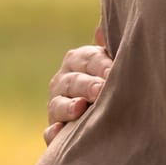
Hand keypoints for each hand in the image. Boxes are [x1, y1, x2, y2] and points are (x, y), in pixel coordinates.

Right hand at [45, 26, 112, 145]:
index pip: (88, 60)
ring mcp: (56, 105)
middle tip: (101, 90)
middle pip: (73, 82)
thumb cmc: (115, 78)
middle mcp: (63, 80)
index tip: (113, 71)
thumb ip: (109, 45)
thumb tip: (100, 30)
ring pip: (58, 105)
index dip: (100, 65)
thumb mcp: (114, 60)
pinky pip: (49, 133)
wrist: (108, 109)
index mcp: (78, 60)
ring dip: (67, 108)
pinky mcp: (54, 129)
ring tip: (80, 108)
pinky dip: (53, 134)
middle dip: (87, 86)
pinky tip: (58, 132)